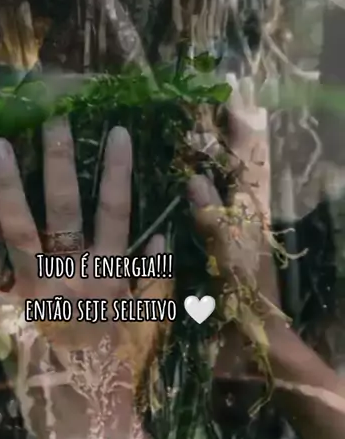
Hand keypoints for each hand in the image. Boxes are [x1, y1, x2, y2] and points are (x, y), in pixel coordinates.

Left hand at [0, 118, 170, 438]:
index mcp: (108, 277)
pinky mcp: (6, 322)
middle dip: (60, 164)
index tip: (116, 132)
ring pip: (21, 233)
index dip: (116, 174)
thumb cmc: (119, 373)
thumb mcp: (147, 324)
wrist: (95, 421)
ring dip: (8, 189)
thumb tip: (161, 237)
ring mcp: (37, 296)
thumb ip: (153, 281)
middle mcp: (72, 276)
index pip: (117, 214)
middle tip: (50, 118)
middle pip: (66, 210)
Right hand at [188, 75, 282, 343]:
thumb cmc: (247, 306)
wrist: (259, 348)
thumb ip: (214, 220)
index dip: (240, 126)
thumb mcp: (231, 261)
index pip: (248, 160)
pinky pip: (214, 211)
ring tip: (193, 130)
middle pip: (240, 165)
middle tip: (209, 100)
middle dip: (229, 132)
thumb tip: (195, 178)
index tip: (229, 91)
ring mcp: (235, 234)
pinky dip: (201, 192)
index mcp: (250, 215)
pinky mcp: (225, 251)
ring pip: (228, 185)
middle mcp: (244, 218)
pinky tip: (180, 187)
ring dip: (214, 158)